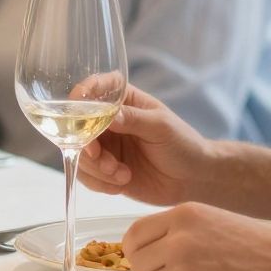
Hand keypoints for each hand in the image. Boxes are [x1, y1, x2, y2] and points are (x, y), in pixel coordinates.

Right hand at [79, 85, 217, 206]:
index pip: (96, 88)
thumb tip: (107, 115)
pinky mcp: (107, 171)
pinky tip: (122, 183)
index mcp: (124, 101)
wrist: (193, 179)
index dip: (82, 94)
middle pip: (79, 125)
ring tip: (120, 174)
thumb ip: (133, 119)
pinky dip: (100, 182)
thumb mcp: (160, 126)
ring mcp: (107, 147)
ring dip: (96, 168)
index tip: (76, 106)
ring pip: (81, 154)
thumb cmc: (183, 144)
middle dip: (85, 144)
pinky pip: (88, 177)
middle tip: (99, 156)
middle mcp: (110, 122)